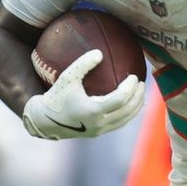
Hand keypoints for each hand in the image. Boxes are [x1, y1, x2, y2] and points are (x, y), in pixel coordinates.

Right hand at [21, 49, 143, 139]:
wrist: (45, 121)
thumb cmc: (56, 97)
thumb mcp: (67, 78)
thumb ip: (83, 64)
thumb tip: (99, 52)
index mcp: (93, 111)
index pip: (121, 99)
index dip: (130, 88)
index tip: (133, 76)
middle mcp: (99, 123)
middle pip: (127, 111)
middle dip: (138, 96)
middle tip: (141, 82)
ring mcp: (100, 130)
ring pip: (125, 119)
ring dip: (136, 106)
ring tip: (140, 93)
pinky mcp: (98, 133)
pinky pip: (119, 123)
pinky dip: (127, 113)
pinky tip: (129, 103)